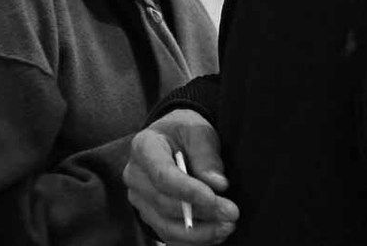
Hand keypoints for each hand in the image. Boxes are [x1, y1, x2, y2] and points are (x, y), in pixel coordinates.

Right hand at [124, 109, 238, 244]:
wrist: (172, 138)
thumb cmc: (185, 131)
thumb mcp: (198, 131)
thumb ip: (206, 155)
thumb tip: (218, 184)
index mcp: (143, 147)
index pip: (162, 175)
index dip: (188, 190)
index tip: (214, 198)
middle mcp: (135, 175)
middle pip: (165, 203)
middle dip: (201, 212)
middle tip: (232, 213)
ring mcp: (139, 198)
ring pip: (166, 225)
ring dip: (199, 232)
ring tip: (227, 226)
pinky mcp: (149, 214)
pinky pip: (168, 235)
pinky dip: (193, 240)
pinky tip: (215, 234)